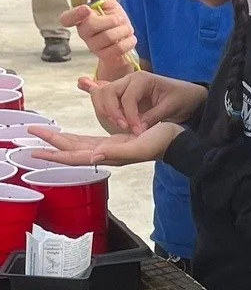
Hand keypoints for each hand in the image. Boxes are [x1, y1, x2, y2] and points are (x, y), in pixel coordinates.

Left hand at [30, 122, 181, 166]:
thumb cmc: (162, 142)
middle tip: (32, 133)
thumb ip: (116, 153)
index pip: (75, 156)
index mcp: (109, 155)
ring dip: (61, 141)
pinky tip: (71, 137)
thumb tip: (91, 157)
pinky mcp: (117, 142)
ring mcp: (111, 148)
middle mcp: (107, 153)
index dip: (55, 153)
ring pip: (79, 145)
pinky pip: (90, 141)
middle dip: (52, 143)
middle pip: (73, 149)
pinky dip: (77, 139)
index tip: (34, 150)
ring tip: (45, 134)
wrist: (179, 142)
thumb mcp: (140, 146)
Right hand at [61, 0, 138, 80]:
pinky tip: (131, 38)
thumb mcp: (109, 4)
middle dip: (111, 20)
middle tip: (120, 19)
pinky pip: (117, 48)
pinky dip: (128, 42)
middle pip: (91, 25)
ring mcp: (93, 46)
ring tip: (127, 29)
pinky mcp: (104, 56)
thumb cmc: (114, 21)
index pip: (66, 18)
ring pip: (107, 37)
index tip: (87, 9)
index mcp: (81, 19)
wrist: (125, 40)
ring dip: (123, 30)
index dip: (74, 14)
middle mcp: (83, 33)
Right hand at [75, 70, 204, 133]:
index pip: (127, 98)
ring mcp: (125, 86)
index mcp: (143, 79)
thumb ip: (153, 117)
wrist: (188, 96)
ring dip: (106, 110)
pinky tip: (116, 120)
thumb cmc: (182, 98)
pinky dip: (106, 109)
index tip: (137, 132)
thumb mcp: (171, 108)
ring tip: (120, 125)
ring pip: (103, 94)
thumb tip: (136, 129)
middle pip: (108, 92)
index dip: (130, 116)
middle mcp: (130, 79)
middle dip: (111, 111)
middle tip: (123, 127)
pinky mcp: (123, 94)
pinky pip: (107, 99)